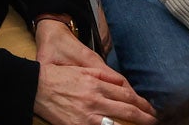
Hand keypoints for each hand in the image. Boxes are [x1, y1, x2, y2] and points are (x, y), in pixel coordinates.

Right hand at [33, 61, 157, 124]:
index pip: (127, 97)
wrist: (34, 87)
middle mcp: (95, 101)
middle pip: (128, 112)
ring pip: (118, 124)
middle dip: (145, 119)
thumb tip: (123, 85)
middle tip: (154, 122)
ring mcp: (87, 117)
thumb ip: (104, 76)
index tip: (151, 110)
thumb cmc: (57, 76)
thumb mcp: (82, 69)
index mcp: (97, 85)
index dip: (143, 105)